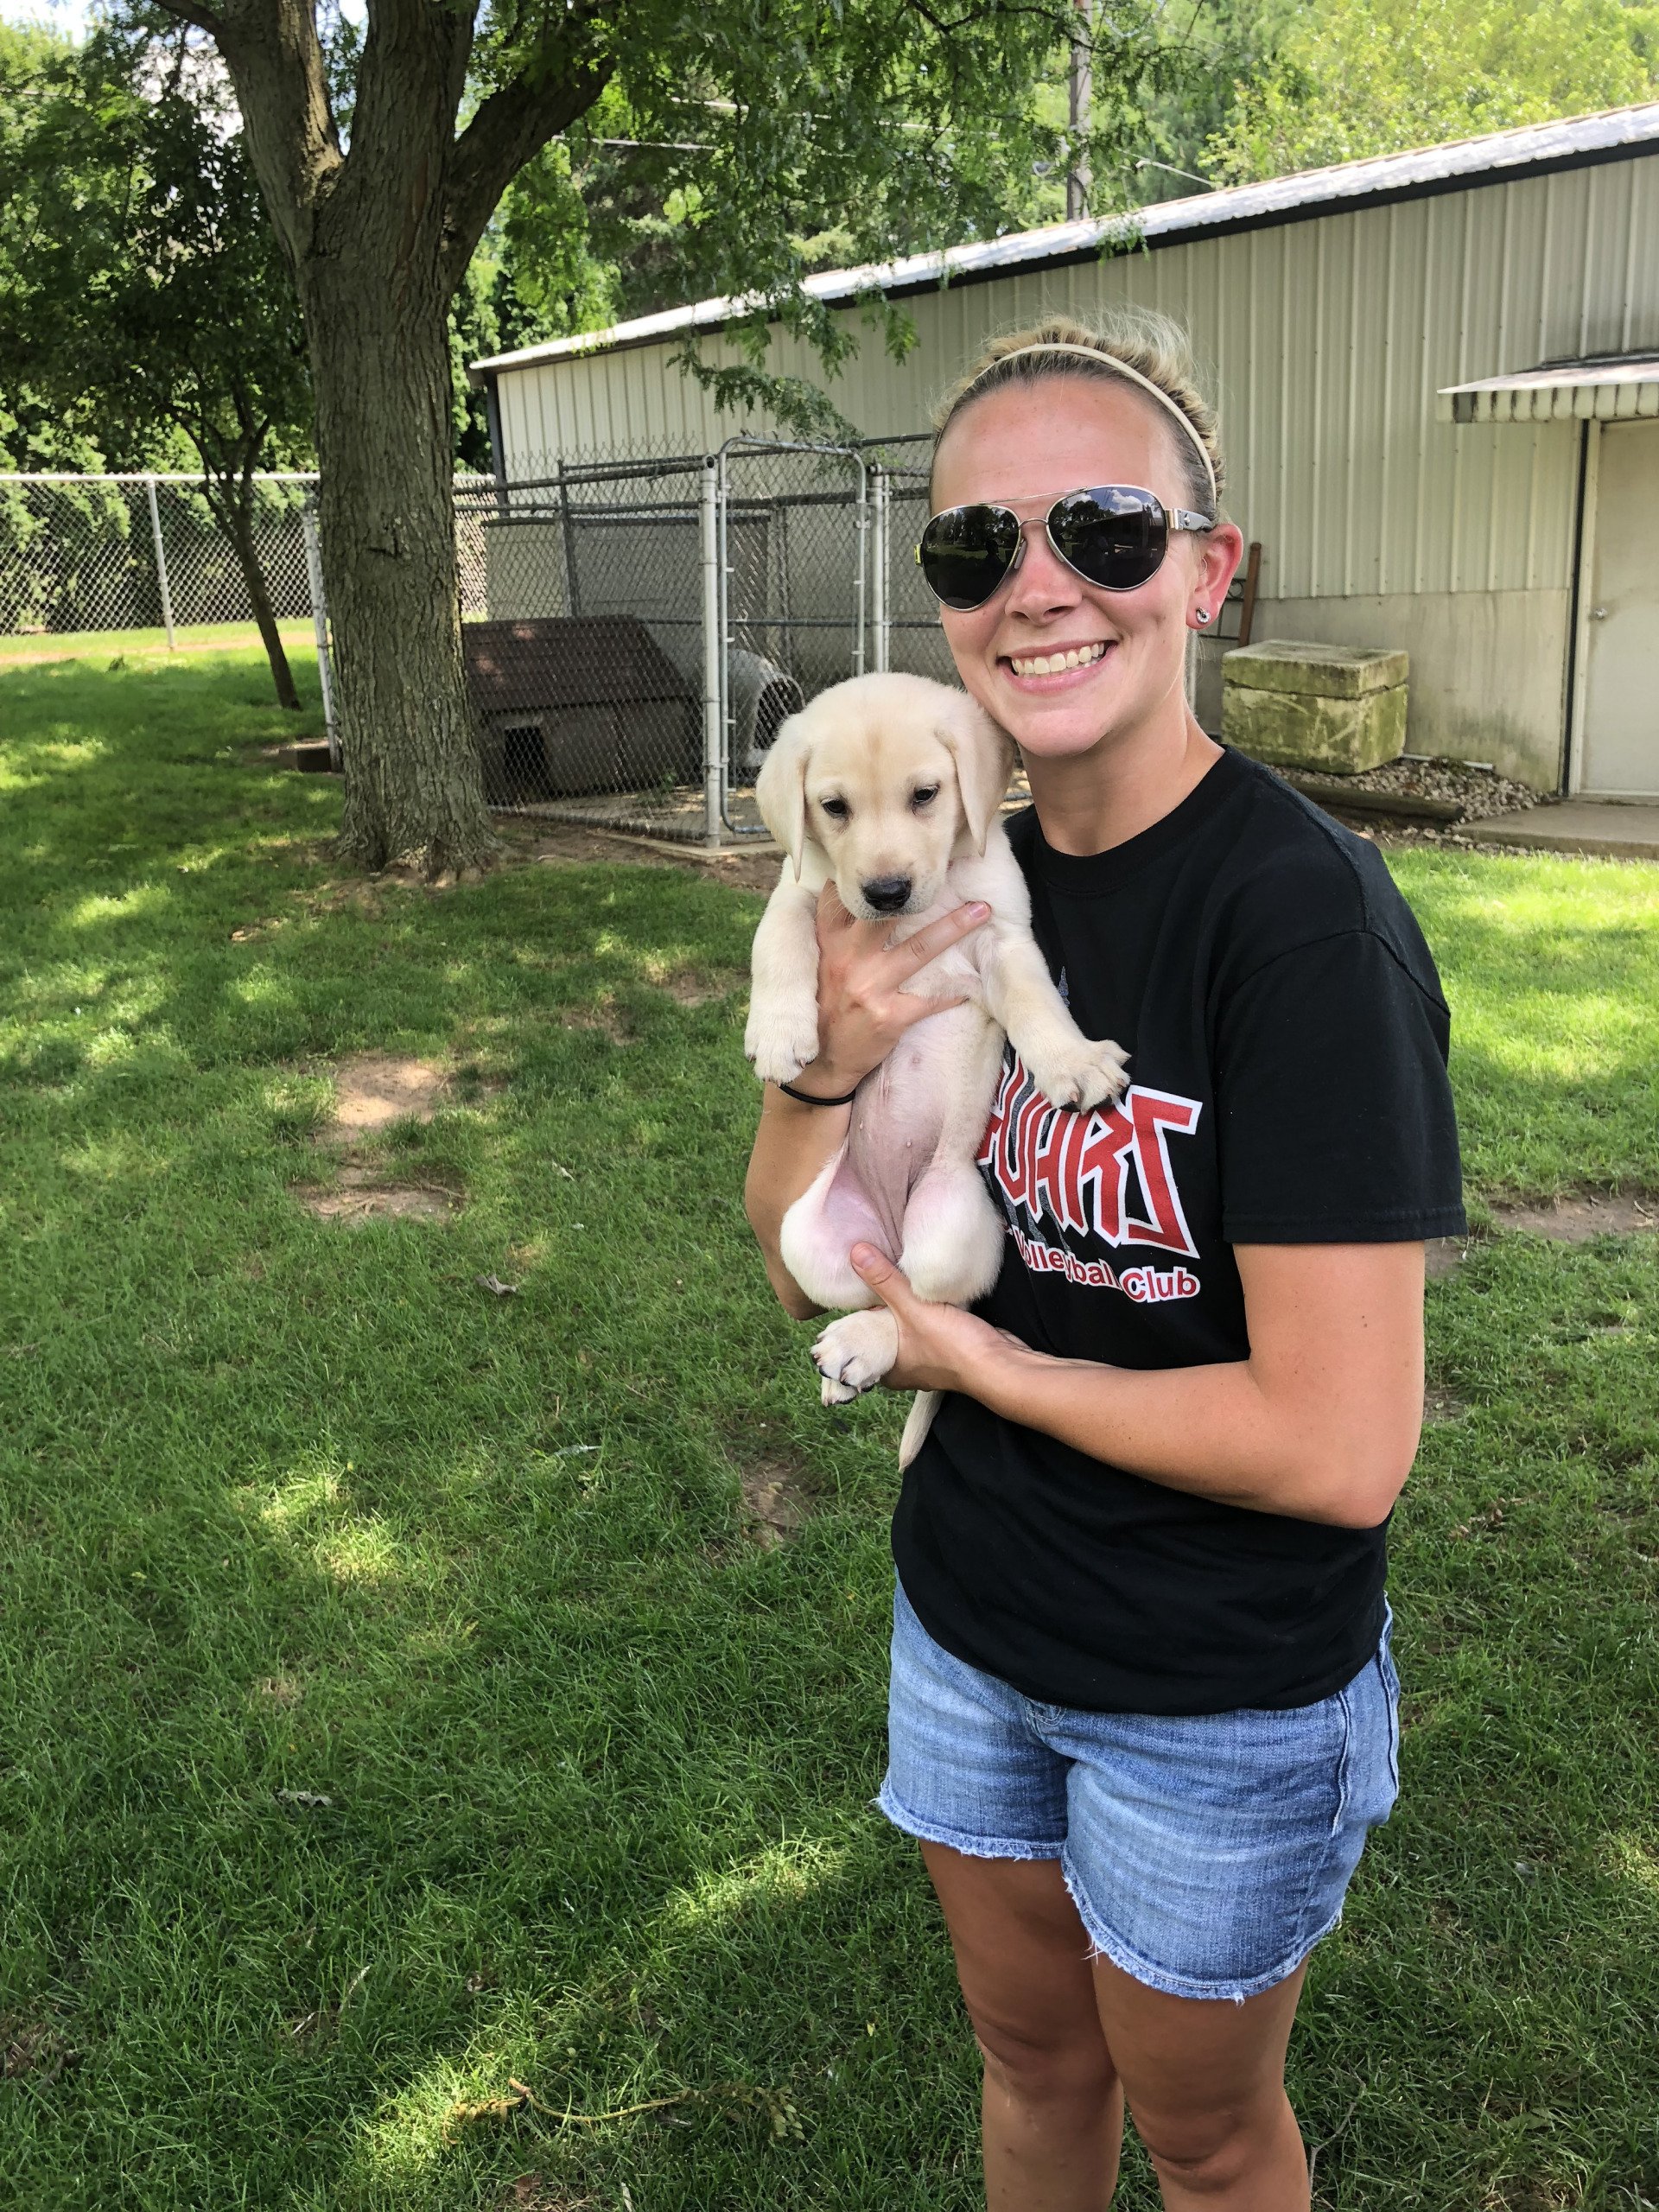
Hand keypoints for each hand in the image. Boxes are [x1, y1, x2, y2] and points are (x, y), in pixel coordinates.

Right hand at [800, 884, 989, 1094]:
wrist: (819, 1062)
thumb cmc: (823, 1007)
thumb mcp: (817, 965)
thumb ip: (835, 933)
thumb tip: (857, 895)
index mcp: (829, 944)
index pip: (846, 898)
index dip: (873, 878)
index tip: (904, 859)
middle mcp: (848, 960)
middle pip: (891, 915)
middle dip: (922, 893)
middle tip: (951, 871)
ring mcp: (870, 988)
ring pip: (919, 949)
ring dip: (954, 928)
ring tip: (981, 911)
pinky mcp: (889, 1017)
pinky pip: (929, 1000)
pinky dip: (952, 993)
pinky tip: (970, 985)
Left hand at [848, 1243, 1026, 1394]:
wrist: (1001, 1362)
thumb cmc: (954, 1346)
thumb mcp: (913, 1308)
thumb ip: (886, 1281)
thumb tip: (856, 1254)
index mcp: (887, 1368)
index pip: (865, 1334)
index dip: (864, 1308)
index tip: (863, 1283)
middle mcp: (905, 1369)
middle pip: (888, 1328)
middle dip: (888, 1304)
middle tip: (883, 1273)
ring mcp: (929, 1361)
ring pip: (911, 1327)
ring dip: (911, 1306)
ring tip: (904, 1277)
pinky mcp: (950, 1350)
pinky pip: (932, 1326)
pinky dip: (930, 1312)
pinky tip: (930, 1292)